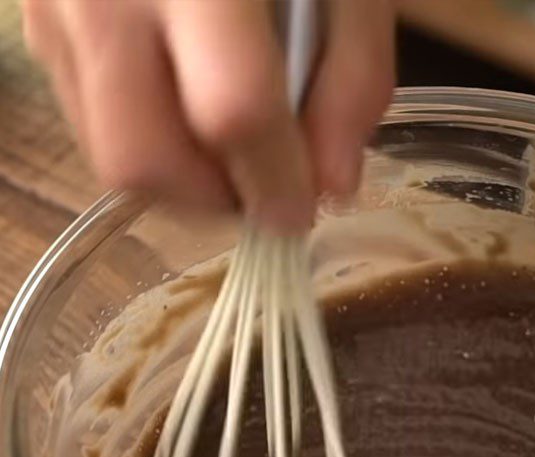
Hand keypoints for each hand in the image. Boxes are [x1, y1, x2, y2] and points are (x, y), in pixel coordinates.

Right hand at [23, 0, 395, 231]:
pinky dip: (151, 142)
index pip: (232, 110)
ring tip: (228, 145)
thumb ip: (352, 79)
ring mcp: (54, 7)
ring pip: (110, 153)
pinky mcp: (36, 23)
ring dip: (183, 179)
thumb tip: (331, 185)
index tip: (300, 213)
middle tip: (258, 182)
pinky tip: (185, 106)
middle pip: (143, 156)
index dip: (274, 182)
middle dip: (214, 197)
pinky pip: (90, 122)